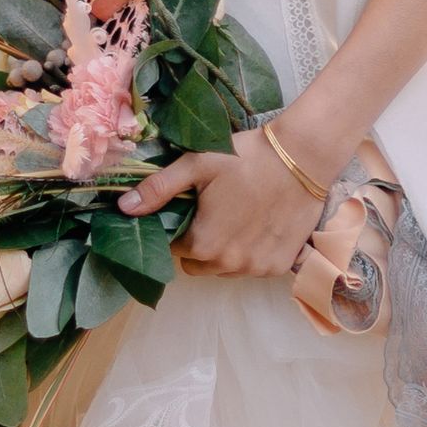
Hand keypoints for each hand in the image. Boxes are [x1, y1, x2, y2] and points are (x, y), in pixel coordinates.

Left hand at [121, 135, 318, 275]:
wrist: (303, 157)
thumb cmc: (246, 157)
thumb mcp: (197, 165)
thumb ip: (158, 189)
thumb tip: (123, 208)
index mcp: (204, 244)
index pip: (176, 249)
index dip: (181, 229)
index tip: (194, 210)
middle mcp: (229, 265)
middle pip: (199, 265)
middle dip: (201, 245)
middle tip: (216, 212)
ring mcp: (257, 268)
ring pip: (227, 268)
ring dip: (227, 251)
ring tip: (240, 217)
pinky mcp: (280, 267)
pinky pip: (254, 267)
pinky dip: (253, 253)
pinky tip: (260, 225)